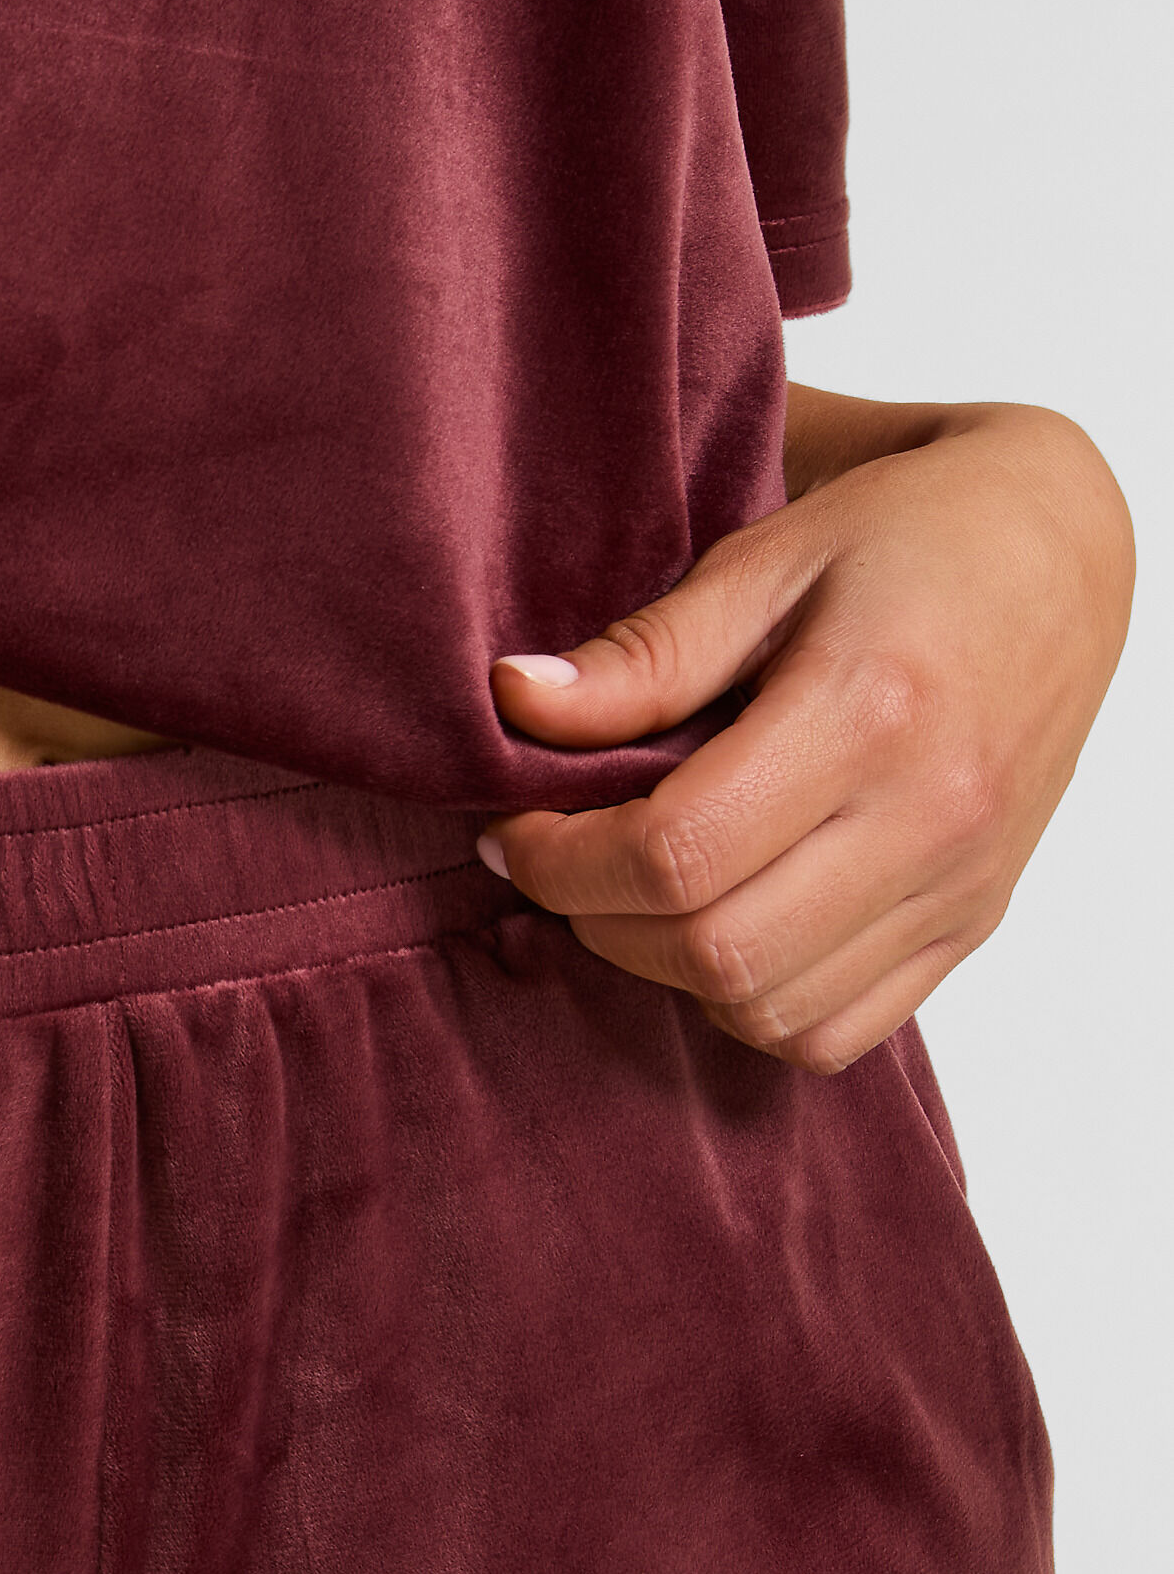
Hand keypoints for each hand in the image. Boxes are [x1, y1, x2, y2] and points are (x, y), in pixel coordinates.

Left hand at [480, 386, 1135, 1072]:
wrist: (1059, 554)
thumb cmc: (910, 540)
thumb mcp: (767, 559)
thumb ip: (644, 654)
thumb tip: (514, 704)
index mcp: (872, 714)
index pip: (676, 853)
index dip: (563, 861)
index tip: (514, 829)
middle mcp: (929, 819)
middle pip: (714, 950)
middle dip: (598, 921)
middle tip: (563, 861)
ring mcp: (957, 887)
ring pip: (766, 1009)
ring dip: (665, 970)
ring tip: (636, 892)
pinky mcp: (968, 926)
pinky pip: (833, 1034)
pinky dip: (750, 1006)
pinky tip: (720, 927)